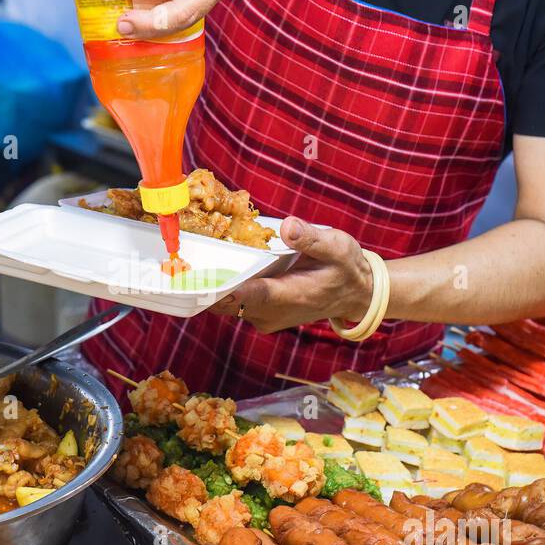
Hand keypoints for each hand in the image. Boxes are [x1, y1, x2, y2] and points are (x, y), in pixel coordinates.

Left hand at [211, 219, 374, 333]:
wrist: (356, 294)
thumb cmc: (346, 268)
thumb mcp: (338, 247)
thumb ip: (312, 239)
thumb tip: (287, 227)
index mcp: (289, 297)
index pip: (246, 296)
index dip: (219, 287)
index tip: (196, 275)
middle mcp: (271, 313)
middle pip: (226, 301)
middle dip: (208, 279)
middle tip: (188, 254)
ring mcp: (263, 317)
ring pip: (226, 303)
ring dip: (214, 281)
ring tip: (200, 254)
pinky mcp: (260, 315)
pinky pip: (233, 302)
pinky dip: (225, 285)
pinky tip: (220, 263)